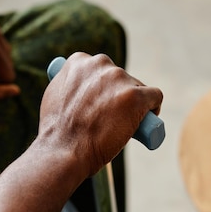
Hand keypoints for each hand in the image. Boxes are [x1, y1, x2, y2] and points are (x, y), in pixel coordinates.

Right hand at [37, 52, 162, 176]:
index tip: (101, 102)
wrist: (63, 150)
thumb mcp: (56, 96)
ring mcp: (119, 79)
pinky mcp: (136, 96)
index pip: (100, 69)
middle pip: (120, 77)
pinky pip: (154, 96)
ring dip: (134, 103)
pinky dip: (152, 107)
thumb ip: (69, 85)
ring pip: (137, 88)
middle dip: (118, 95)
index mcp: (79, 61)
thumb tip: (79, 89)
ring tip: (124, 124)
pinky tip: (147, 120)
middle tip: (112, 117)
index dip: (102, 87)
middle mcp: (100, 64)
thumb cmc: (57, 132)